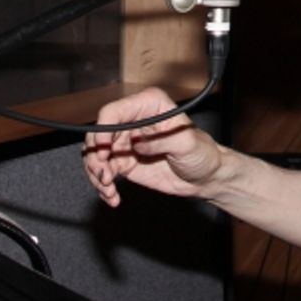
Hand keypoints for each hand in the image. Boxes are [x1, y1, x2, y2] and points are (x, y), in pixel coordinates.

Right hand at [82, 87, 224, 206]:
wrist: (206, 177)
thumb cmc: (202, 153)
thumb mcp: (186, 143)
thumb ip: (161, 141)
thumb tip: (136, 144)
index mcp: (148, 105)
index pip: (114, 111)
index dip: (103, 130)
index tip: (104, 151)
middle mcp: (132, 120)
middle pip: (98, 134)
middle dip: (96, 157)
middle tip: (105, 176)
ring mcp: (126, 142)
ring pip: (95, 154)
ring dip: (96, 174)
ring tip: (109, 189)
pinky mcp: (124, 162)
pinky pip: (103, 171)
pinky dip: (102, 185)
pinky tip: (112, 196)